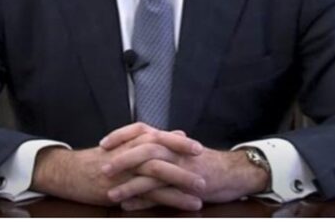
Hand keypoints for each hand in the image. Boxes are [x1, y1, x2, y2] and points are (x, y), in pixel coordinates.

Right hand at [30, 123, 204, 209]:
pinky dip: (170, 198)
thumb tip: (178, 133)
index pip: (158, 137)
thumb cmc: (98, 160)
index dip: (178, 142)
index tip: (198, 148)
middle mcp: (129, 153)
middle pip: (161, 151)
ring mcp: (125, 171)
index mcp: (131, 141)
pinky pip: (150, 194)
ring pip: (158, 172)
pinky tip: (185, 205)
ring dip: (182, 180)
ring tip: (201, 189)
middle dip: (184, 158)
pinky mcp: (122, 189)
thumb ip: (151, 140)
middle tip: (205, 164)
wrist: (69, 173)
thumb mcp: (124, 146)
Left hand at [101, 124, 269, 210]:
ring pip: (150, 171)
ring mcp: (180, 166)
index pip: (141, 129)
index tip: (103, 143)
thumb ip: (161, 148)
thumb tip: (138, 147)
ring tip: (110, 193)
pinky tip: (128, 206)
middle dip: (121, 157)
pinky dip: (143, 200)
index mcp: (169, 139)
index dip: (121, 135)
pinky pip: (161, 192)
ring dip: (128, 182)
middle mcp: (173, 149)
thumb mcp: (180, 151)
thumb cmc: (203, 163)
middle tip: (101, 167)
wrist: (232, 173)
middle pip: (143, 147)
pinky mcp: (186, 185)